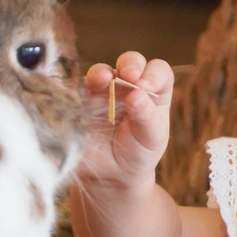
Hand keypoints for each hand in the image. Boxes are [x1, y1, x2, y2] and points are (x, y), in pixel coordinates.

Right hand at [75, 52, 174, 195]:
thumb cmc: (138, 153)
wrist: (111, 175)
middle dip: (130, 64)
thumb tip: (136, 94)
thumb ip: (147, 117)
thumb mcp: (151, 138)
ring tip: (103, 81)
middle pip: (130, 62)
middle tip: (129, 76)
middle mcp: (129, 86)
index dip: (154, 74)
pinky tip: (81, 98)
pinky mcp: (81, 102)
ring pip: (101, 71)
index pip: (158, 71)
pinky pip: (77, 89)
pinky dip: (79, 89)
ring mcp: (103, 91)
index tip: (146, 87)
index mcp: (153, 92)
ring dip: (101, 73)